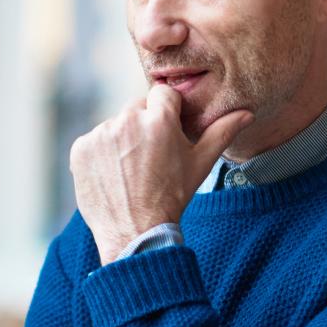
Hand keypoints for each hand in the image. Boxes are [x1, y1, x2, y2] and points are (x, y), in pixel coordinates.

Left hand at [70, 84, 252, 263]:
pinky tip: (114, 176)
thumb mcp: (200, 164)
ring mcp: (100, 135)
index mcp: (159, 119)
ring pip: (115, 126)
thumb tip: (246, 113)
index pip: (163, 94)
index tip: (168, 134)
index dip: (168, 113)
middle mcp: (127, 121)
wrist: (136, 232)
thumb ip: (222, 132)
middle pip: (137, 109)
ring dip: (122, 141)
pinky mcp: (80, 149)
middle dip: (144, 126)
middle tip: (151, 157)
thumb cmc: (173, 197)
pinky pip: (93, 142)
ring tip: (132, 171)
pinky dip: (101, 155)